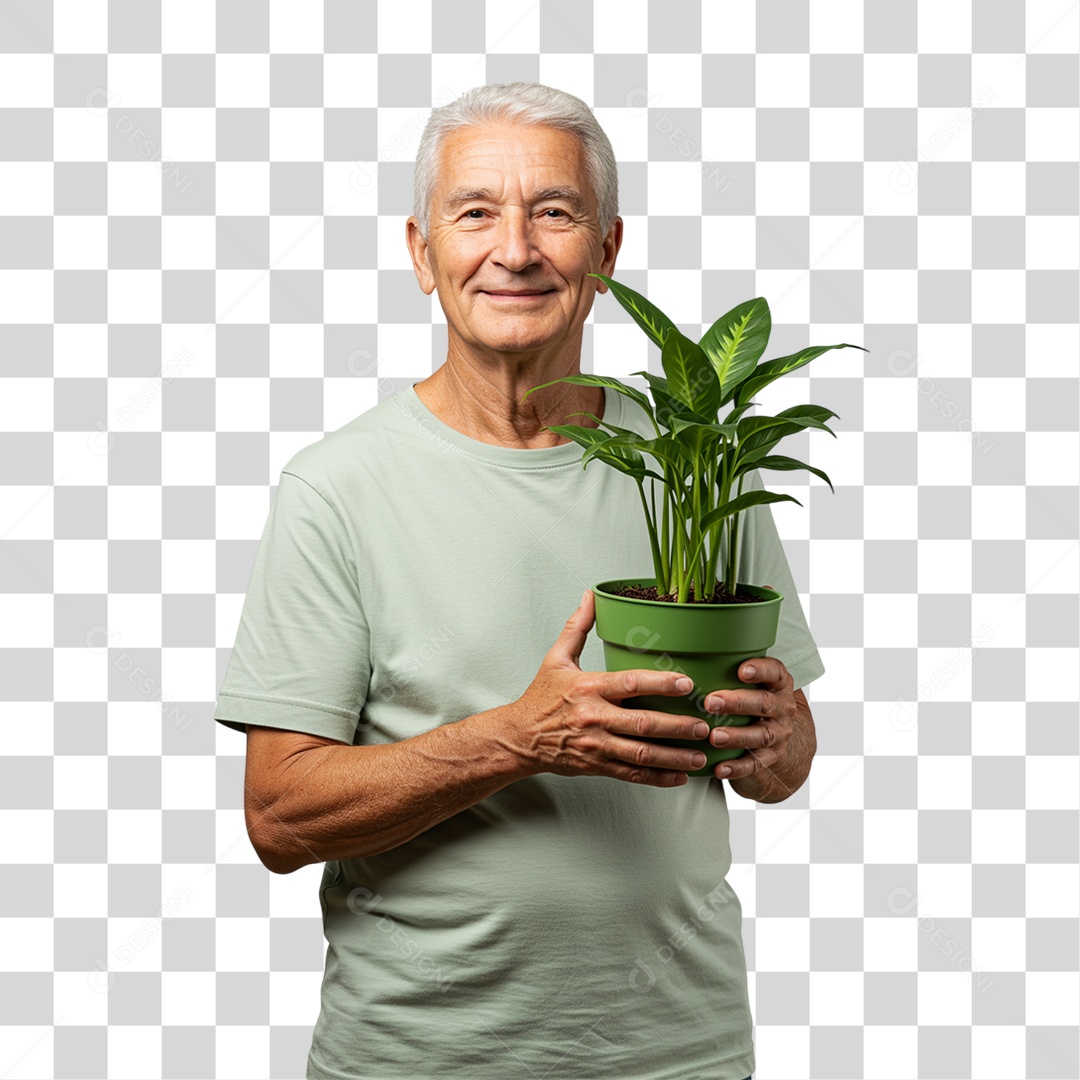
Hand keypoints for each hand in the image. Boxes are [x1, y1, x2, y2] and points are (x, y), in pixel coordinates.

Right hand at [505, 590, 710, 786]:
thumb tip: (590, 597)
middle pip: (643, 724)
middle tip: (704, 726)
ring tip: (699, 758)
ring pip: (641, 754)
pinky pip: (631, 774)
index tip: (687, 684)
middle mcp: (595, 717)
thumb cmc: (540, 698)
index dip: (661, 683)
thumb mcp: (556, 658)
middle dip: (677, 727)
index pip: (630, 684)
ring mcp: (596, 745)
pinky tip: (678, 777)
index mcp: (589, 688)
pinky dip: (657, 778)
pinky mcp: (596, 766)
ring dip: (673, 757)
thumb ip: (578, 627)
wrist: (519, 738)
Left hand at [703, 656, 798, 781]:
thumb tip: (674, 652)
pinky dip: (738, 767)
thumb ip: (724, 670)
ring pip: (762, 734)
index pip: (775, 672)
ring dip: (737, 736)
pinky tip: (719, 769)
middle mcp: (782, 707)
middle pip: (765, 702)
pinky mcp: (772, 757)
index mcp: (777, 684)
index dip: (761, 670)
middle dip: (738, 702)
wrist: (775, 739)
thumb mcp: (747, 683)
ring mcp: (779, 733)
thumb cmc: (749, 701)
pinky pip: (757, 764)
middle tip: (710, 702)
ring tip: (714, 737)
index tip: (741, 670)